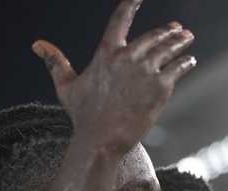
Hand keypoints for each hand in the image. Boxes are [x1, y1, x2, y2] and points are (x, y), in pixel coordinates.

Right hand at [31, 0, 195, 155]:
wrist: (103, 139)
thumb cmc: (83, 115)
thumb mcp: (66, 85)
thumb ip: (55, 62)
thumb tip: (38, 45)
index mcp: (107, 52)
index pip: (120, 19)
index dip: (131, 4)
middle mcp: (128, 57)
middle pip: (154, 36)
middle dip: (169, 31)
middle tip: (179, 29)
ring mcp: (146, 71)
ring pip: (168, 50)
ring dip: (180, 42)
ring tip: (187, 38)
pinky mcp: (161, 87)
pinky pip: (178, 68)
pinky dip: (185, 63)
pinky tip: (189, 61)